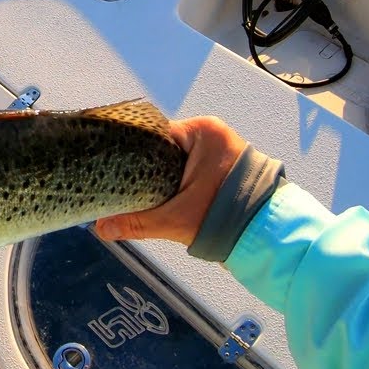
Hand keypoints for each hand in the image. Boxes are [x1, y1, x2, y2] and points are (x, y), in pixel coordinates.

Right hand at [96, 116, 247, 244]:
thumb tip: (101, 229)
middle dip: (149, 167)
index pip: (156, 135)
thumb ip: (137, 222)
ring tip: (144, 191)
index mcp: (203, 132)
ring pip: (179, 158)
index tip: (116, 168)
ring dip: (164, 174)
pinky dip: (180, 179)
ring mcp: (222, 147)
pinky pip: (193, 166)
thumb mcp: (176, 219)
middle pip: (166, 147)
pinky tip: (165, 194)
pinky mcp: (227, 165)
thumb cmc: (226, 219)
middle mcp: (214, 133)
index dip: (134, 153)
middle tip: (128, 184)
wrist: (267, 236)